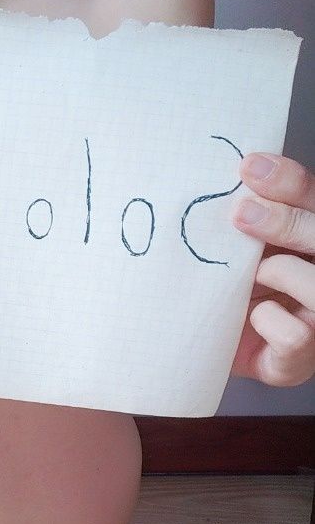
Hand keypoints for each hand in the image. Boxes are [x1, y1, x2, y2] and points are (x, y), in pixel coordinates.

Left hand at [230, 153, 314, 386]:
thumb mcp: (235, 254)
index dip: (286, 181)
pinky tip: (253, 318)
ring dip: (276, 271)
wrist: (218, 355)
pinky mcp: (303, 356)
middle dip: (282, 220)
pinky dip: (267, 322)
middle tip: (241, 213)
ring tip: (253, 276)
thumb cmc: (233, 299)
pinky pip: (295, 333)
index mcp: (306, 240)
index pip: (312, 199)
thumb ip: (241, 224)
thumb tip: (223, 182)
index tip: (250, 167)